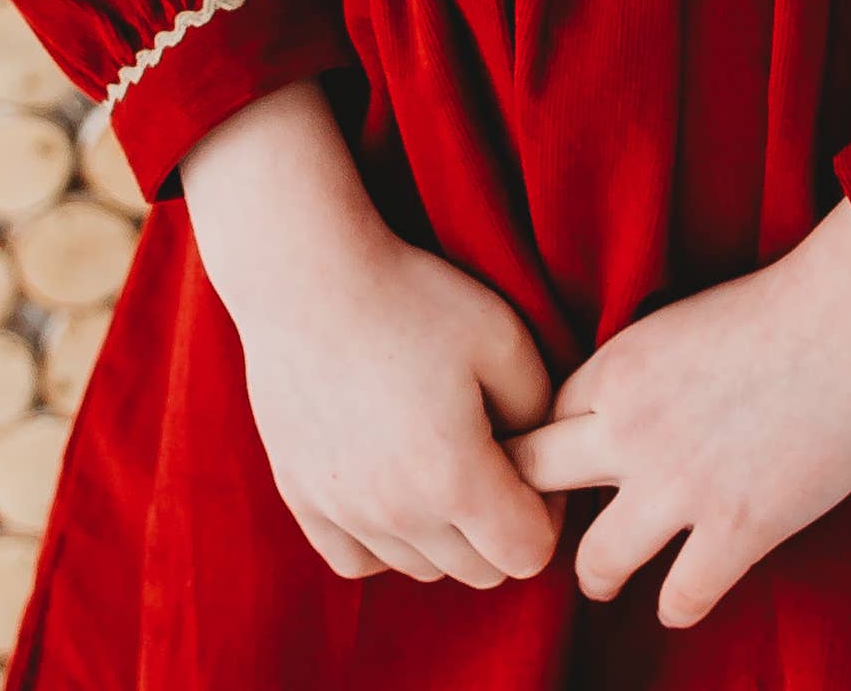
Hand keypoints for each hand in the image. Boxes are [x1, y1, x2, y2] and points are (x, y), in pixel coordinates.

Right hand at [180, 80, 559, 588]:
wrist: (307, 278)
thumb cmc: (413, 297)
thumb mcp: (505, 338)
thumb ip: (540, 412)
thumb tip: (541, 457)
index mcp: (455, 479)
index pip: (529, 554)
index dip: (548, 513)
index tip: (533, 461)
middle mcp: (397, 515)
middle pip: (478, 572)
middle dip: (501, 526)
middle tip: (492, 457)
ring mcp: (343, 513)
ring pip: (421, 569)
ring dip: (445, 533)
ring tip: (440, 457)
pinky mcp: (302, 499)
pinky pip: (358, 561)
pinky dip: (385, 540)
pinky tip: (392, 482)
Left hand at [502, 200, 850, 627]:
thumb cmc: (778, 308)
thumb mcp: (676, 323)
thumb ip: (636, 375)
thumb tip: (610, 414)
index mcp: (618, 366)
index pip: (541, 421)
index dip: (545, 450)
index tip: (556, 472)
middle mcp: (632, 427)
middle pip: (534, 482)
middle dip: (531, 509)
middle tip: (546, 530)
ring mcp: (681, 484)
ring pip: (596, 561)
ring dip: (597, 575)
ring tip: (603, 578)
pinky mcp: (736, 528)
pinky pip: (679, 598)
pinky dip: (675, 604)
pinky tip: (680, 598)